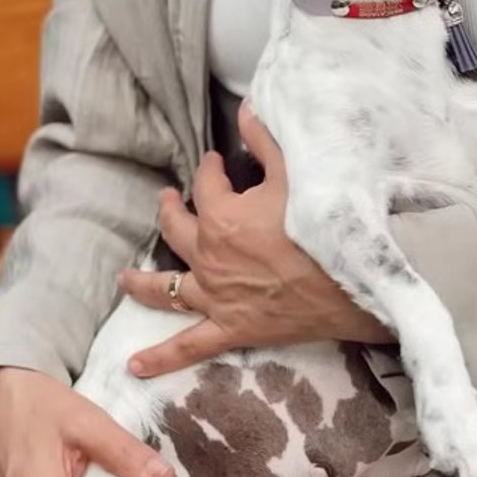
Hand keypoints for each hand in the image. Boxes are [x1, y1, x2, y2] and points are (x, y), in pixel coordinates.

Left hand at [119, 105, 390, 376]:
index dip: (209, 169)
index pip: (205, 183)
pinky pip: (189, 344)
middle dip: (170, 211)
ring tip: (123, 279)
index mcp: (222, 216)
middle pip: (175, 230)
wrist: (353, 284)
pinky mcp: (230, 327)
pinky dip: (161, 357)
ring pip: (167, 287)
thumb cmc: (326, 226)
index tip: (216, 162)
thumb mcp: (298, 174)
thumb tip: (246, 109)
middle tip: (169, 200)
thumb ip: (267, 141)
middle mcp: (209, 256)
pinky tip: (134, 367)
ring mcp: (215, 295)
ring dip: (143, 282)